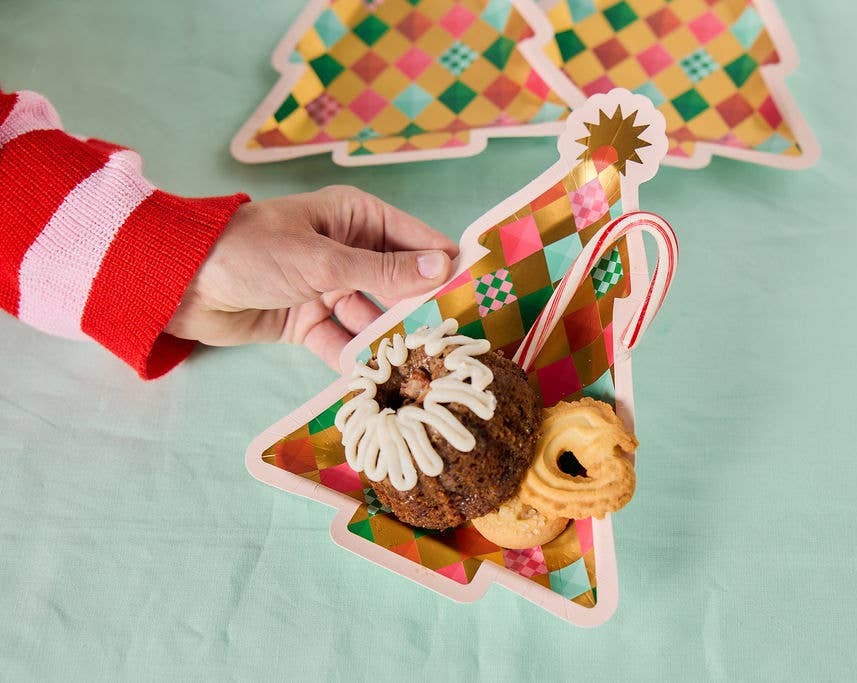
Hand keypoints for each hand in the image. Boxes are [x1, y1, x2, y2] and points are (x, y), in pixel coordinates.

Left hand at [165, 186, 457, 369]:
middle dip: (420, 313)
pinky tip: (373, 380)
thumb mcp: (324, 261)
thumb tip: (443, 269)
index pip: (418, 242)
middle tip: (452, 343)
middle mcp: (348, 250)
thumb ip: (384, 272)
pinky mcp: (306, 321)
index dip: (447, 268)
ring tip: (416, 369)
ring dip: (387, 342)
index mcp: (356, 218)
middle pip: (399, 286)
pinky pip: (341, 342)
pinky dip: (353, 359)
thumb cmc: (251, 252)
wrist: (178, 283)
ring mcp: (327, 288)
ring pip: (372, 318)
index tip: (480, 295)